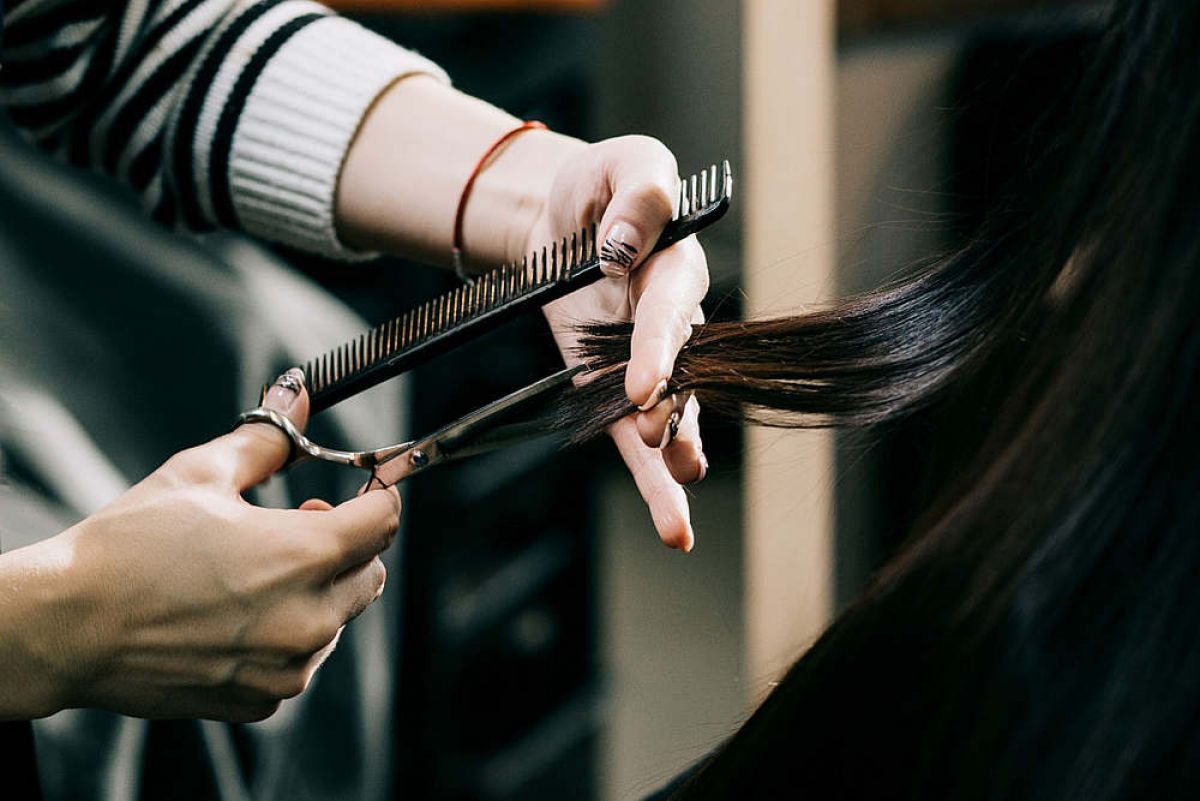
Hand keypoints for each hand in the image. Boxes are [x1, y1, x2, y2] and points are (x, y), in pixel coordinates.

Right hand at [16, 371, 399, 721]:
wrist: (67, 627)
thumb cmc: (129, 545)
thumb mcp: (200, 474)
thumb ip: (266, 439)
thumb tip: (297, 393)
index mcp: (304, 555)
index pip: (384, 521)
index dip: (375, 497)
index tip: (357, 491)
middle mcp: (308, 617)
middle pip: (371, 571)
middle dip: (346, 545)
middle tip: (294, 525)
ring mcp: (286, 666)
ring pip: (339, 619)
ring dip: (318, 593)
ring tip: (254, 574)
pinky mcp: (261, 698)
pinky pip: (300, 661)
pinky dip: (284, 637)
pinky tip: (235, 617)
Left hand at [532, 136, 709, 550]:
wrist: (559, 214)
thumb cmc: (597, 183)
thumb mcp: (623, 162)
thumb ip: (637, 194)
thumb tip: (623, 250)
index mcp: (675, 267)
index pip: (668, 311)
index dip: (658, 348)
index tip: (644, 384)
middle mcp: (671, 322)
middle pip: (681, 374)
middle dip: (672, 409)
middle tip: (655, 433)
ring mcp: (645, 361)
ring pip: (669, 416)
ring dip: (673, 456)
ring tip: (677, 498)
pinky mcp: (613, 386)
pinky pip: (631, 436)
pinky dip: (651, 478)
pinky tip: (671, 522)